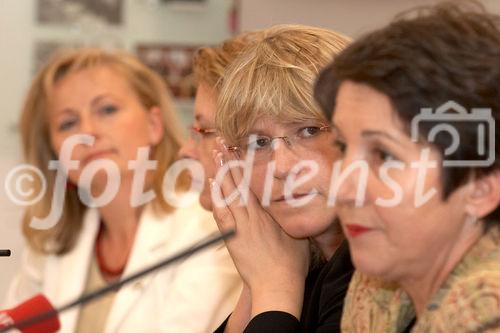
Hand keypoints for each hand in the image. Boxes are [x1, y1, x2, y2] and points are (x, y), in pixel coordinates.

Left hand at [210, 138, 308, 318]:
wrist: (276, 286)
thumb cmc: (290, 263)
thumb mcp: (295, 234)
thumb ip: (287, 217)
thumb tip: (289, 202)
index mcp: (267, 214)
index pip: (251, 184)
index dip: (241, 165)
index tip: (235, 149)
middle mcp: (251, 217)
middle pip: (237, 185)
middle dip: (227, 163)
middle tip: (220, 144)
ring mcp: (239, 227)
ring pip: (226, 196)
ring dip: (220, 176)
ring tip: (214, 158)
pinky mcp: (231, 239)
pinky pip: (221, 214)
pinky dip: (217, 198)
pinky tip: (212, 187)